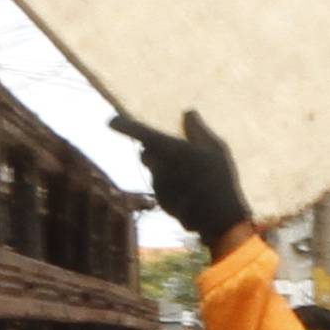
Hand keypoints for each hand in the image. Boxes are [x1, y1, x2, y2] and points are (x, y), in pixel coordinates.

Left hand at [110, 108, 256, 250]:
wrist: (218, 217)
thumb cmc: (218, 177)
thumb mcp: (215, 147)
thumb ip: (197, 129)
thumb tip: (188, 112)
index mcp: (168, 148)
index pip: (138, 133)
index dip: (123, 126)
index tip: (111, 122)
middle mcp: (158, 167)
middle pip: (146, 153)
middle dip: (155, 150)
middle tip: (176, 151)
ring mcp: (158, 187)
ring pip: (156, 172)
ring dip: (166, 170)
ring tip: (193, 176)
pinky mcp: (162, 202)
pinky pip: (163, 189)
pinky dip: (172, 187)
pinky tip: (191, 191)